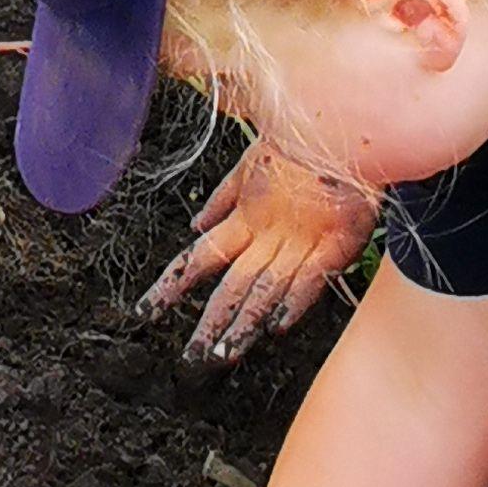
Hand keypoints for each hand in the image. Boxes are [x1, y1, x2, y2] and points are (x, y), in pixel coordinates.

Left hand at [142, 147, 376, 360]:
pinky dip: (294, 302)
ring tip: (224, 355)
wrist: (341, 125)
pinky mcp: (334, 245)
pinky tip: (278, 327)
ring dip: (244, 324)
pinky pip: (311, 279)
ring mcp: (299, 242)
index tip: (145, 312)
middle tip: (192, 360)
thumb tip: (196, 224)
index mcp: (244, 218)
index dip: (171, 287)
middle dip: (209, 324)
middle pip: (230, 286)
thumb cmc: (297, 141)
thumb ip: (224, 198)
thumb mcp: (250, 163)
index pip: (198, 259)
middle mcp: (266, 236)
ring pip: (265, 291)